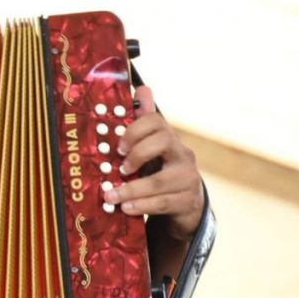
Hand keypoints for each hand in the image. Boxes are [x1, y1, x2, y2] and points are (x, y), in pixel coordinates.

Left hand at [103, 86, 203, 240]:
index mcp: (170, 139)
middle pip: (164, 141)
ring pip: (159, 181)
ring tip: (111, 196)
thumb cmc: (162, 170)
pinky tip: (126, 208)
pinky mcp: (187, 201)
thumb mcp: (153, 149)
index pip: (157, 121)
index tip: (118, 146)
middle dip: (137, 153)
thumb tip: (142, 88)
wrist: (187, 203)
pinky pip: (163, 203)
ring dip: (131, 189)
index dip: (136, 130)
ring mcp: (188, 178)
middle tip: (119, 168)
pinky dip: (141, 206)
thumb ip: (145, 123)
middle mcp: (183, 155)